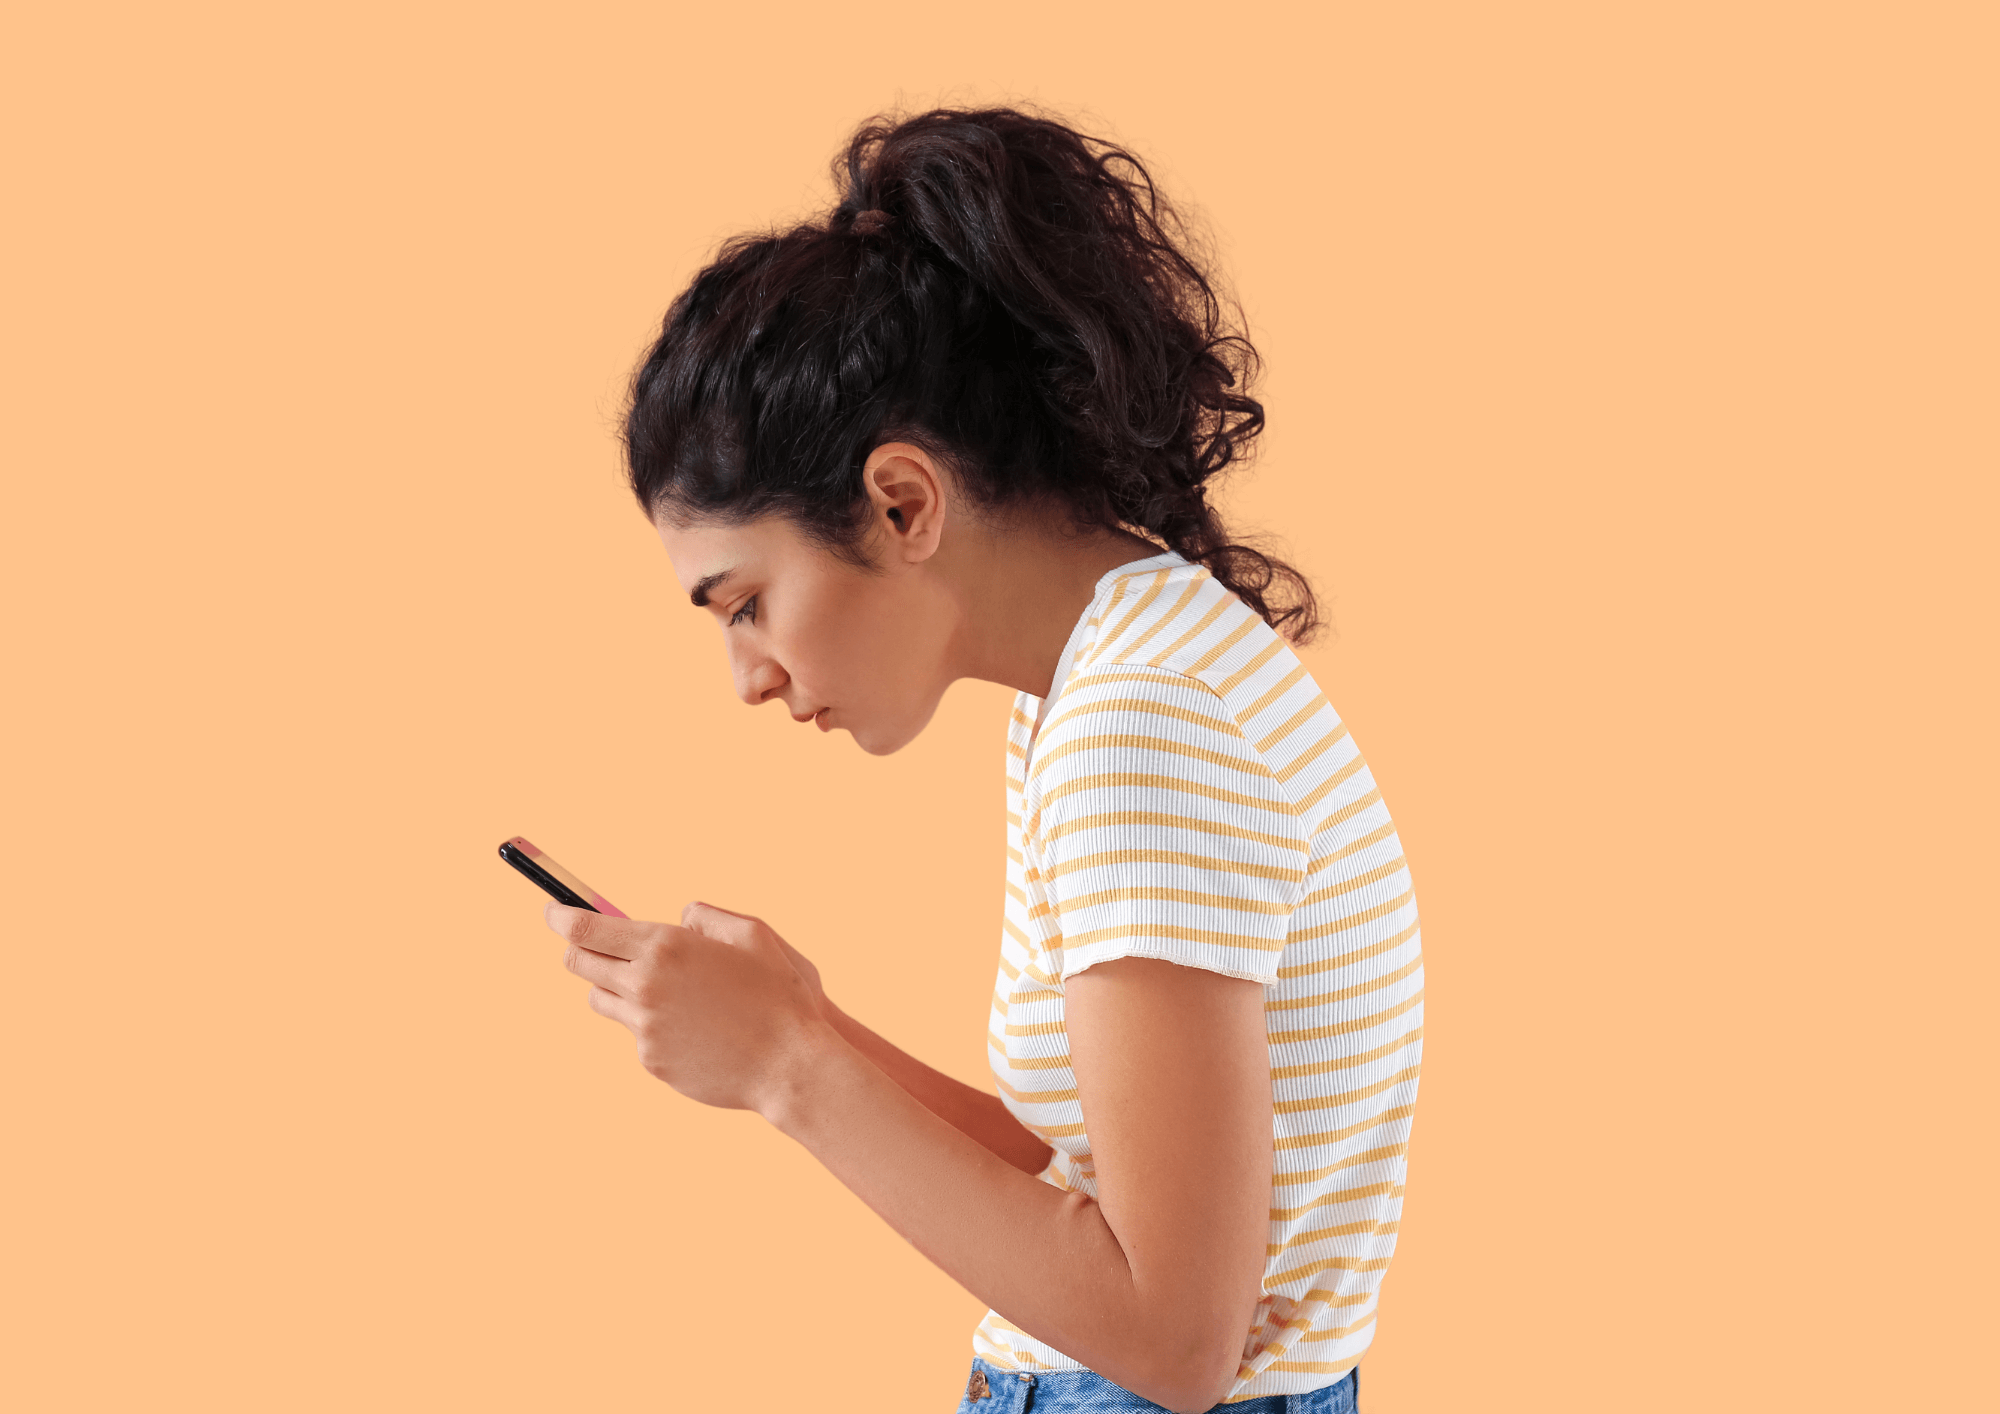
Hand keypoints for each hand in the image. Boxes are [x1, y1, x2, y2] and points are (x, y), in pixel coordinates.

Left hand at [545, 899, 834, 1114]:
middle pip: (579, 963)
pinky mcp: (651, 1060)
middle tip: (590, 944)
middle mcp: (645, 985)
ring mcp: (645, 1027)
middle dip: (578, 949)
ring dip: (614, 988)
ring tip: (656, 988)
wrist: (790, 1065)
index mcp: (667, 947)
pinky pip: (637, 1034)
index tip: (553, 911)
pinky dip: (652, 1025)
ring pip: (601, 1000)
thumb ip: (707, 917)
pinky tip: (694, 1028)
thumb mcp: (754, 934)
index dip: (561, 916)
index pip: (587, 928)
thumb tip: (678, 920)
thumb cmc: (780, 995)